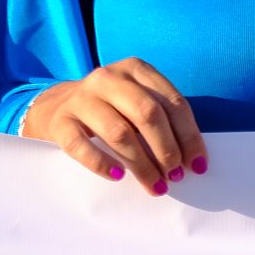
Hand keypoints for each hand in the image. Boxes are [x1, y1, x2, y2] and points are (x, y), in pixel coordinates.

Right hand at [19, 58, 207, 194]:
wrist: (56, 106)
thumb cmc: (110, 108)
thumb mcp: (135, 100)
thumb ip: (161, 117)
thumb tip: (191, 158)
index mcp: (136, 69)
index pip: (171, 101)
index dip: (189, 134)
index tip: (198, 164)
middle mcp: (108, 78)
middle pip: (147, 114)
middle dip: (167, 149)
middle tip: (176, 176)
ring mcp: (81, 98)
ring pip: (119, 132)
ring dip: (142, 164)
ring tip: (156, 185)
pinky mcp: (61, 122)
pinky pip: (81, 145)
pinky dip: (102, 163)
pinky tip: (118, 176)